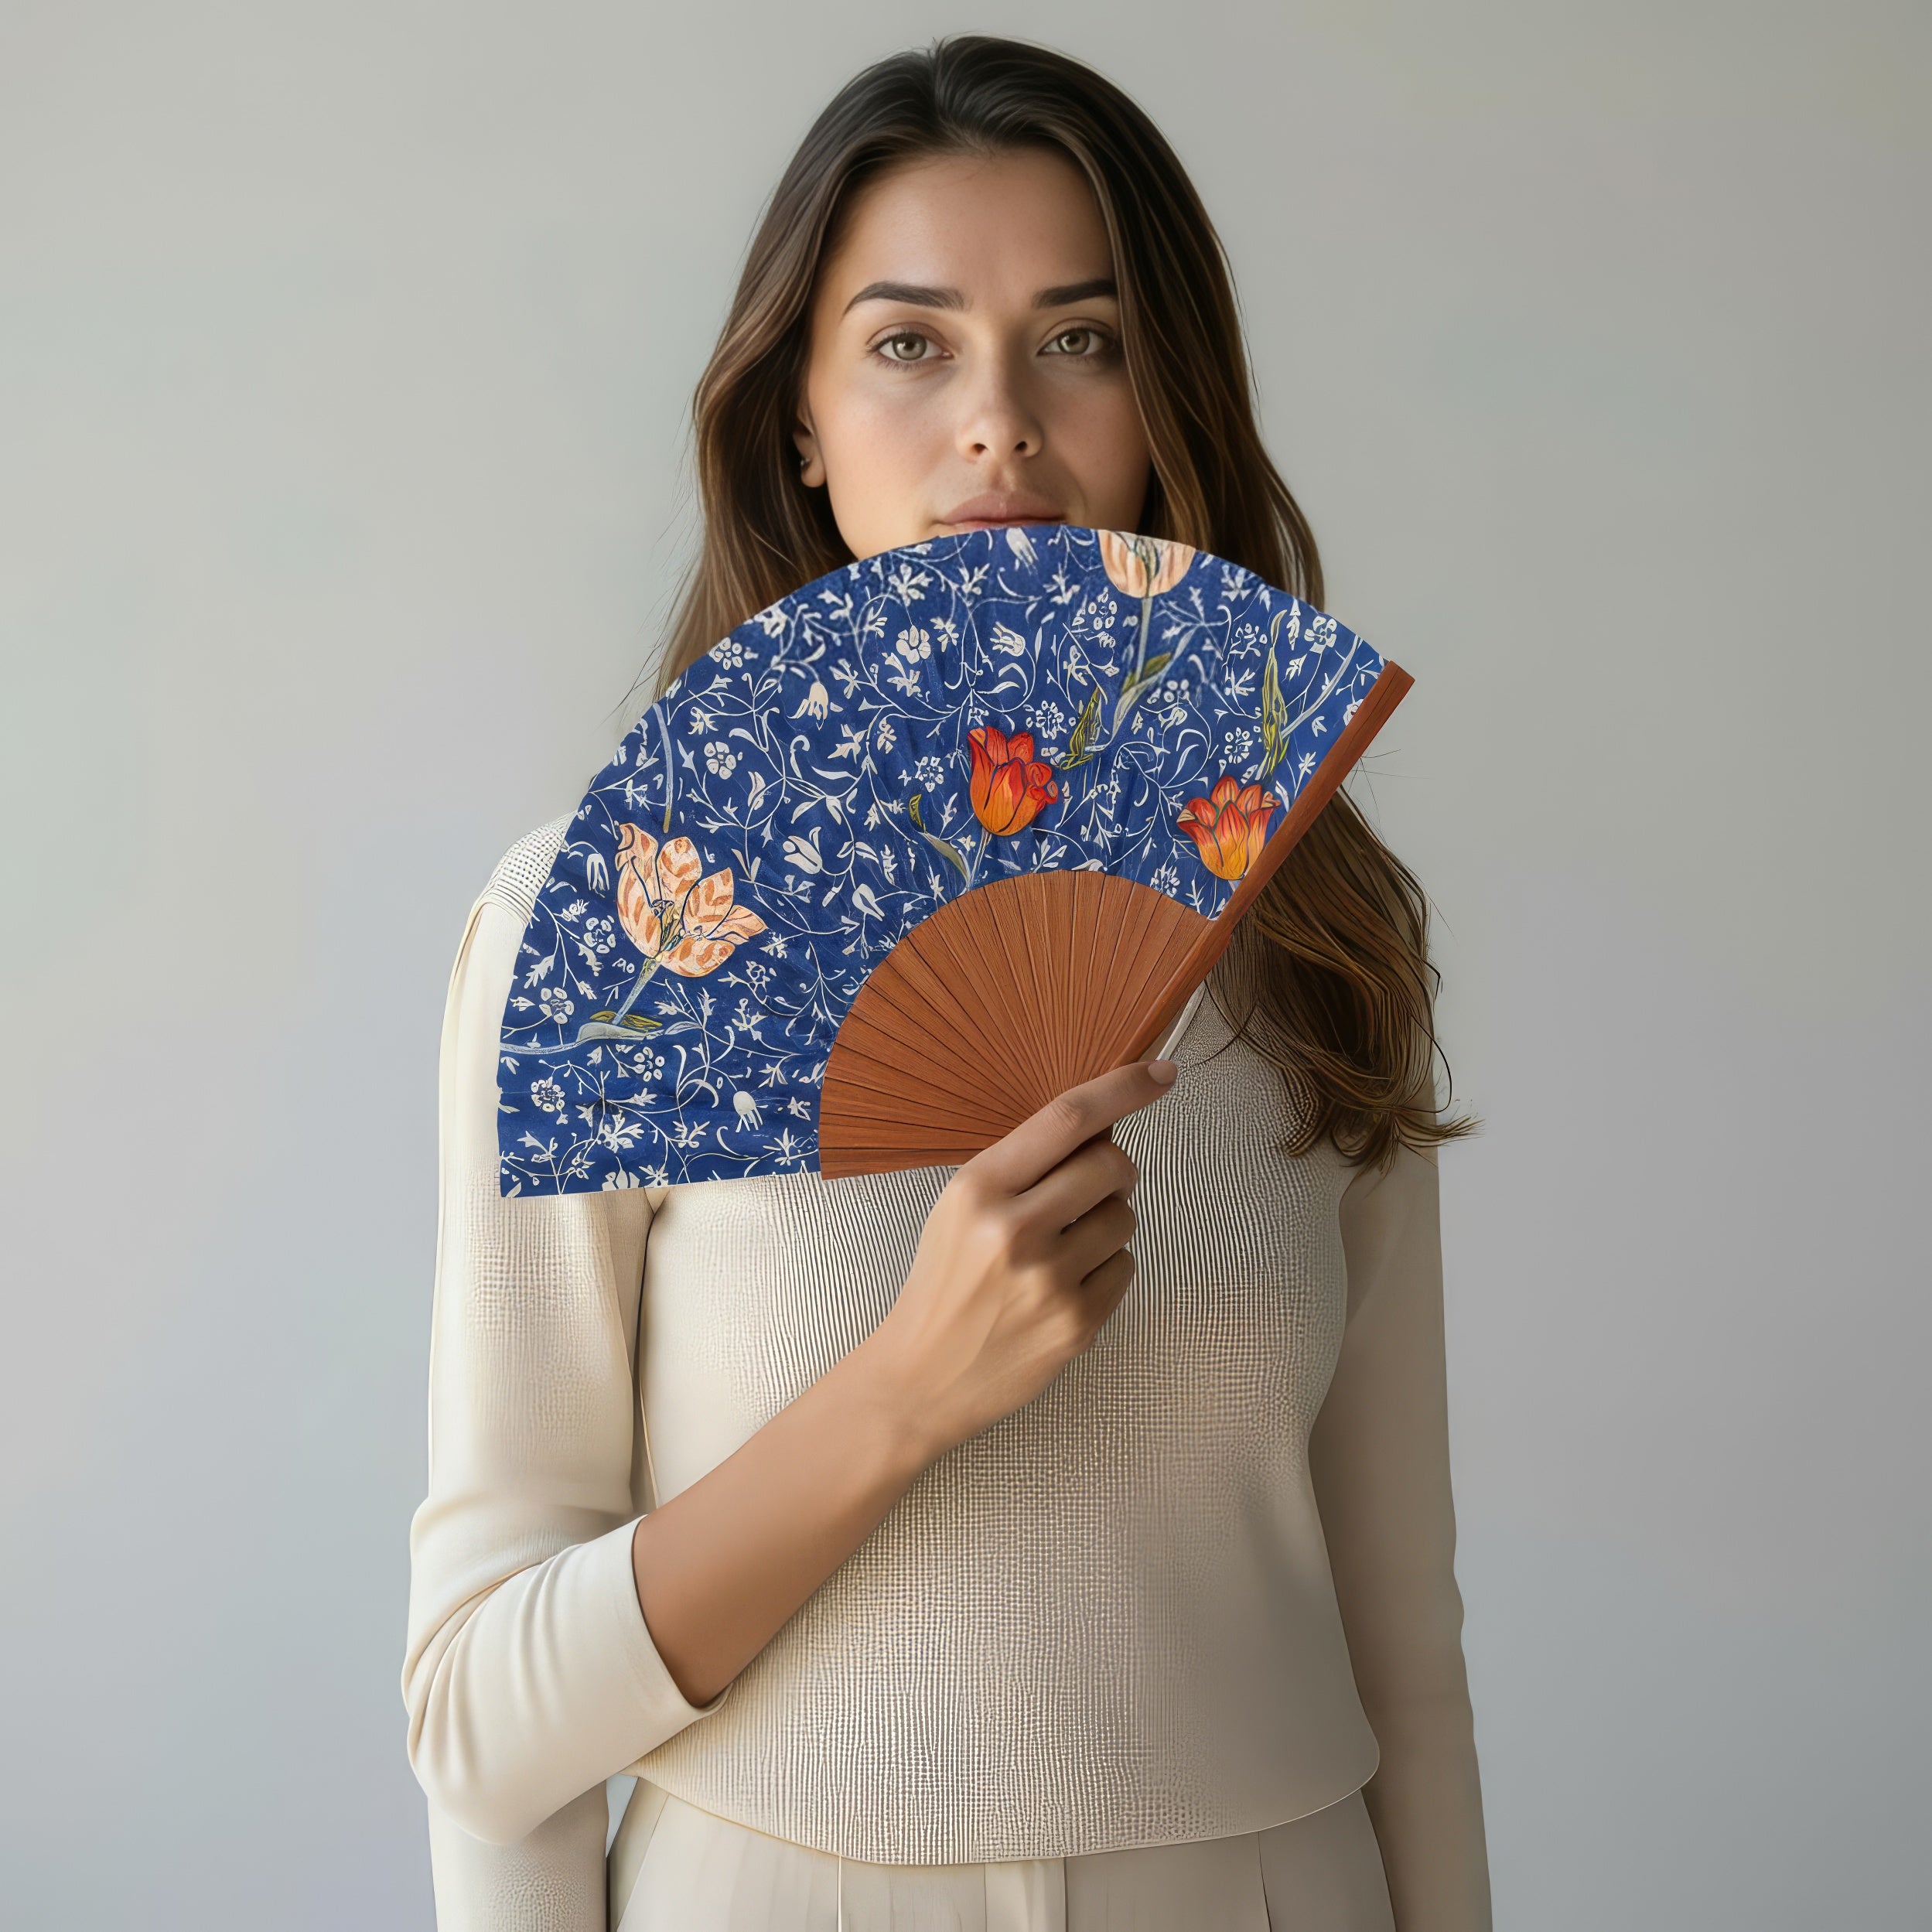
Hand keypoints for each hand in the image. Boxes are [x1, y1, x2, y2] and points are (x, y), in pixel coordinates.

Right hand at [855, 1058, 1179, 1463]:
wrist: (921, 1377)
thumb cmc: (944, 1282)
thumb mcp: (960, 1207)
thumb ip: (1025, 1166)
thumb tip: (1105, 1125)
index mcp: (979, 1189)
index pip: (1066, 1119)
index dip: (1123, 1089)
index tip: (1162, 1073)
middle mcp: (1014, 1230)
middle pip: (1110, 1164)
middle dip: (1114, 1168)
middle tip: (1094, 1186)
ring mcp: (1048, 1281)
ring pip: (1125, 1218)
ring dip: (1108, 1223)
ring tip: (1063, 1249)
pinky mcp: (1076, 1325)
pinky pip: (1126, 1267)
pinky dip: (1106, 1269)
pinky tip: (1065, 1287)